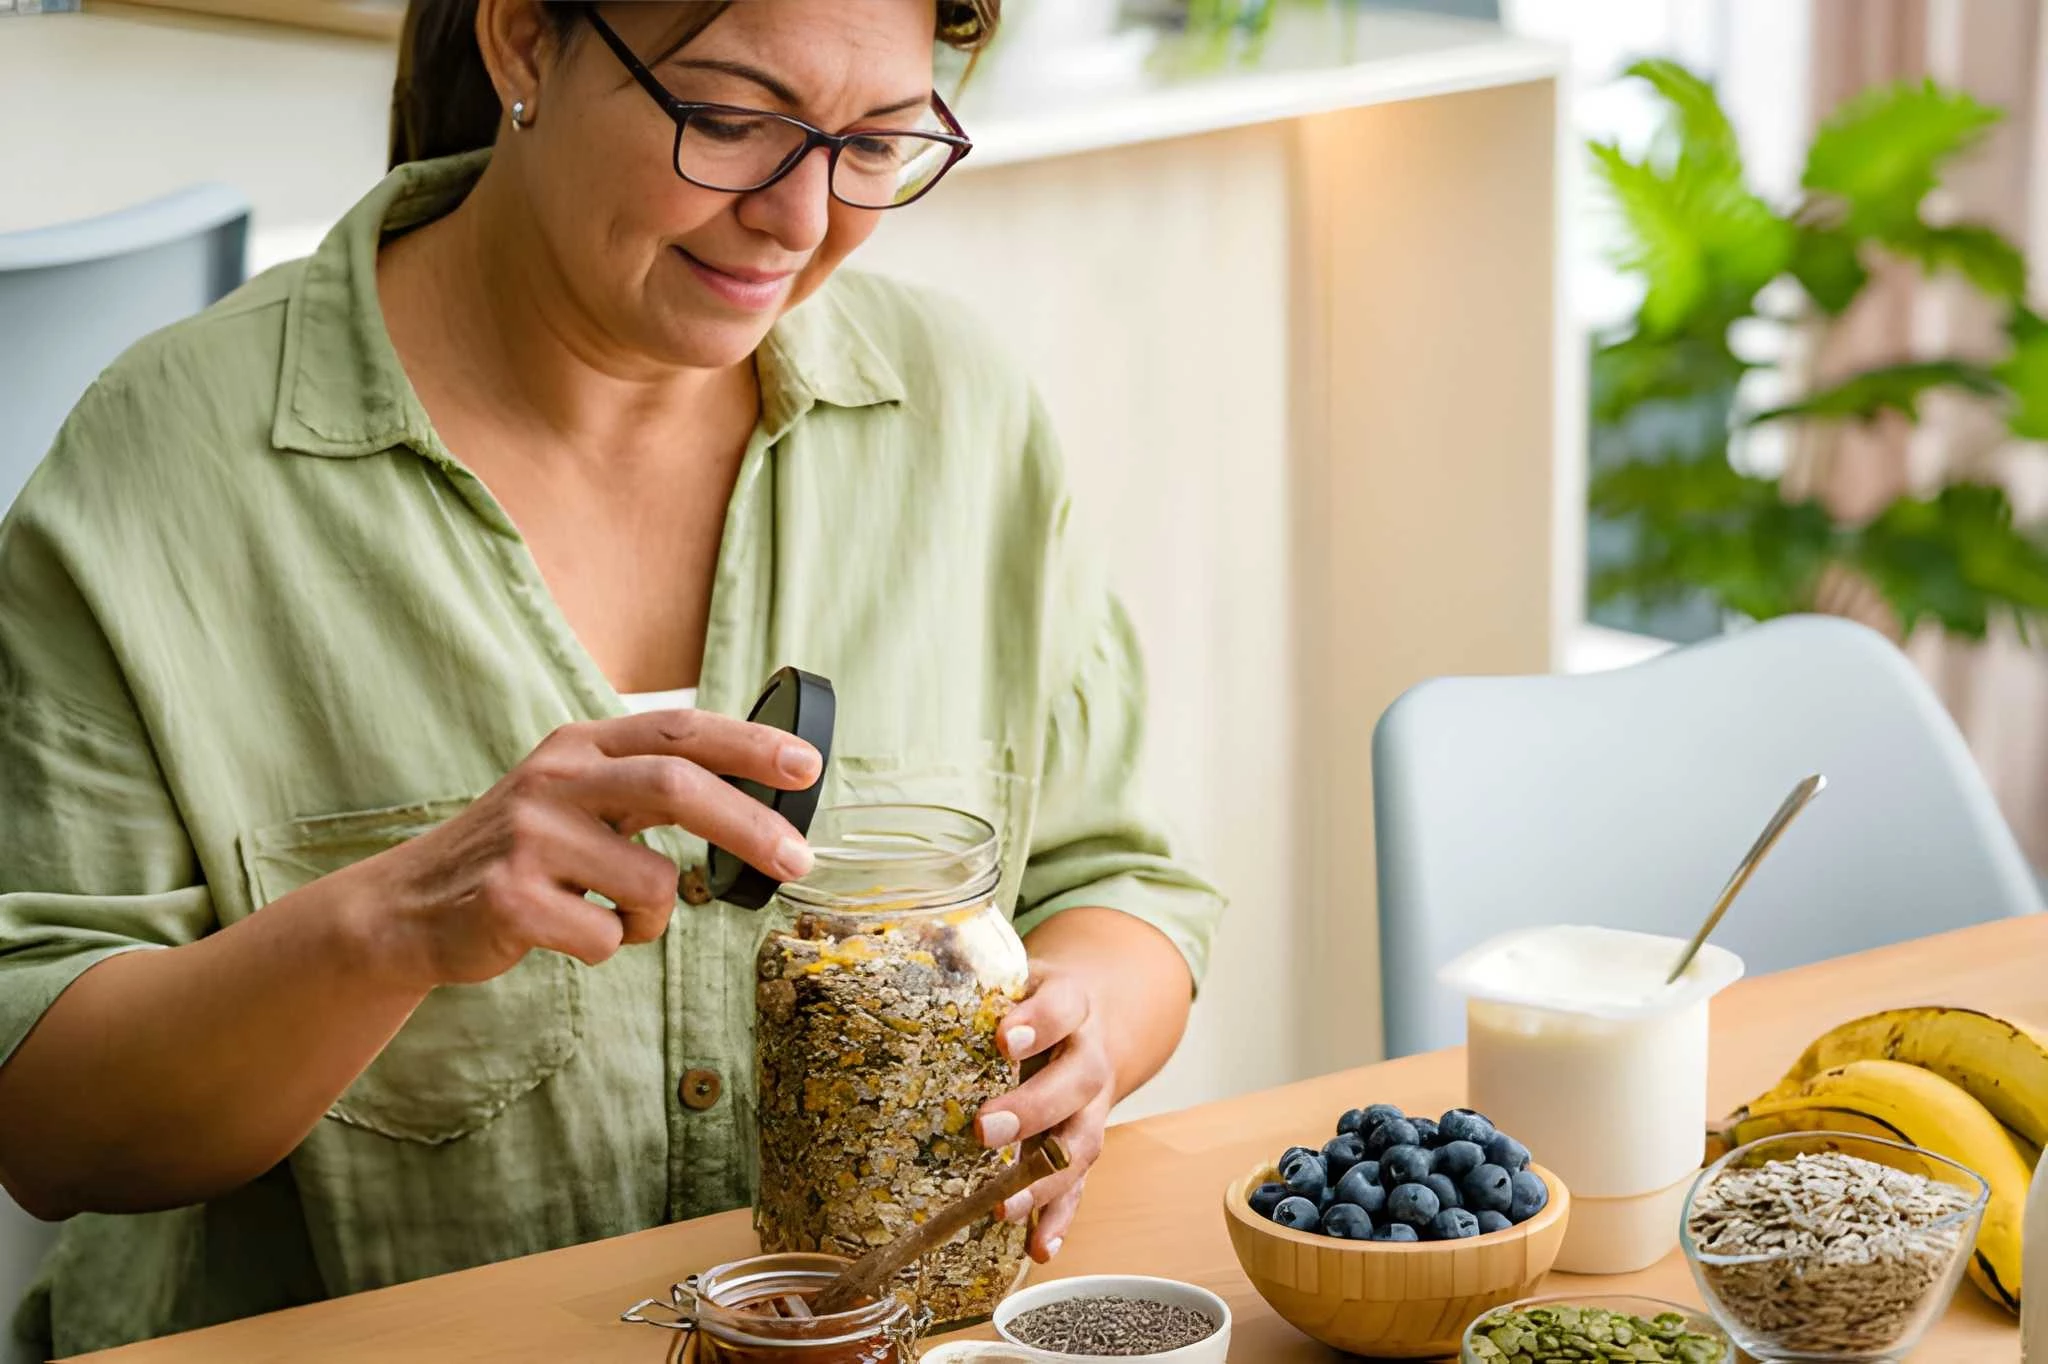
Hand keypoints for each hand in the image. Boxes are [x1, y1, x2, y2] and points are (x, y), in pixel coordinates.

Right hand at [359, 710, 819, 987]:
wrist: (411, 906)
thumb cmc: (521, 853)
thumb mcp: (576, 796)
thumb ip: (646, 783)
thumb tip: (760, 794)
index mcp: (579, 747)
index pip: (679, 729)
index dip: (749, 744)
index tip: (807, 765)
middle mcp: (554, 780)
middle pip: (677, 787)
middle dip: (750, 826)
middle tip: (798, 859)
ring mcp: (529, 838)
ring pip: (653, 884)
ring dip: (653, 917)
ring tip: (610, 913)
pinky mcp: (511, 899)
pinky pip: (607, 936)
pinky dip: (607, 945)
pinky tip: (564, 932)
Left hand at [973, 960, 1115, 1261]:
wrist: (1087, 1020)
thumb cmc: (1025, 1000)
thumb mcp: (1005, 975)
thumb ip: (961, 972)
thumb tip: (876, 958)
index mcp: (1071, 1003)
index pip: (1064, 1005)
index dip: (1040, 1021)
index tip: (1002, 1038)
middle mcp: (1088, 1056)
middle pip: (1077, 1081)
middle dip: (1034, 1107)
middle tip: (985, 1128)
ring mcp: (1091, 1106)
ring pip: (1082, 1141)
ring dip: (1044, 1178)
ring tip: (1004, 1205)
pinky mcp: (1082, 1144)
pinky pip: (1079, 1186)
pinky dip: (1060, 1218)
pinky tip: (1037, 1246)